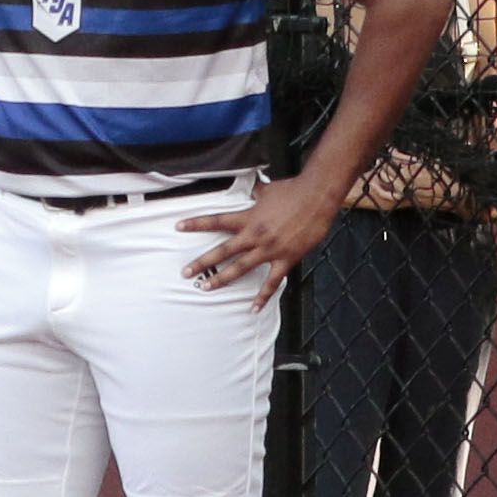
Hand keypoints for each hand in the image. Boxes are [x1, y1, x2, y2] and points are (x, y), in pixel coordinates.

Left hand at [180, 174, 337, 291]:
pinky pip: (272, 282)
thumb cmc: (294, 190)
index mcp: (249, 217)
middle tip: (186, 272)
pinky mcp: (286, 259)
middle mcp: (255, 236)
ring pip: (241, 268)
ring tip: (207, 288)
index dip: (196, 224)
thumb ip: (256, 193)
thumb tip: (251, 188)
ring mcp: (270, 250)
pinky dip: (263, 296)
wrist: (317, 196)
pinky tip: (253, 308)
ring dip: (222, 279)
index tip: (179, 227)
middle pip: (223, 251)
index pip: (217, 221)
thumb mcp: (268, 190)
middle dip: (203, 262)